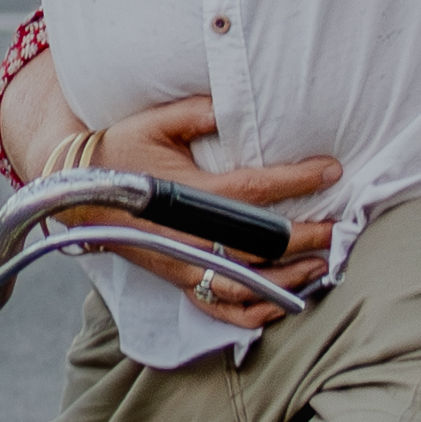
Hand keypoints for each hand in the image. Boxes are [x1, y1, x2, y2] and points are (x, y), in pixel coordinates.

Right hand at [19, 70, 338, 324]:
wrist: (78, 191)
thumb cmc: (118, 151)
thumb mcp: (154, 122)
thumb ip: (196, 113)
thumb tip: (232, 107)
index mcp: (192, 195)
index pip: (257, 191)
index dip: (299, 181)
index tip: (332, 171)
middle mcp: (192, 236)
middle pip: (262, 246)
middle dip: (308, 238)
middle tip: (342, 230)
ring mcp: (185, 264)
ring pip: (247, 285)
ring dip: (289, 279)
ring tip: (322, 266)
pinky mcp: (177, 280)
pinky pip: (219, 309)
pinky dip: (252, 314)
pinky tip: (280, 304)